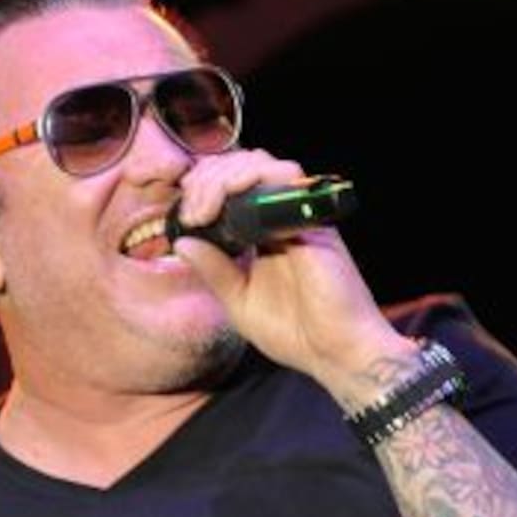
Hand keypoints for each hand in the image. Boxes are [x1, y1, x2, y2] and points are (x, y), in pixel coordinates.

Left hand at [172, 150, 417, 404]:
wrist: (334, 352)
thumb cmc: (293, 332)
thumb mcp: (238, 303)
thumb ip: (213, 271)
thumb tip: (182, 242)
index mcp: (261, 234)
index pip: (230, 188)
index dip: (203, 188)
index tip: (185, 215)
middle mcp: (279, 218)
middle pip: (240, 166)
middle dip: (207, 179)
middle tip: (192, 212)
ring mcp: (297, 215)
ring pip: (259, 164)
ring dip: (223, 178)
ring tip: (204, 210)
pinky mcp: (313, 218)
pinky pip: (285, 178)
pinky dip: (252, 180)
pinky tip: (229, 205)